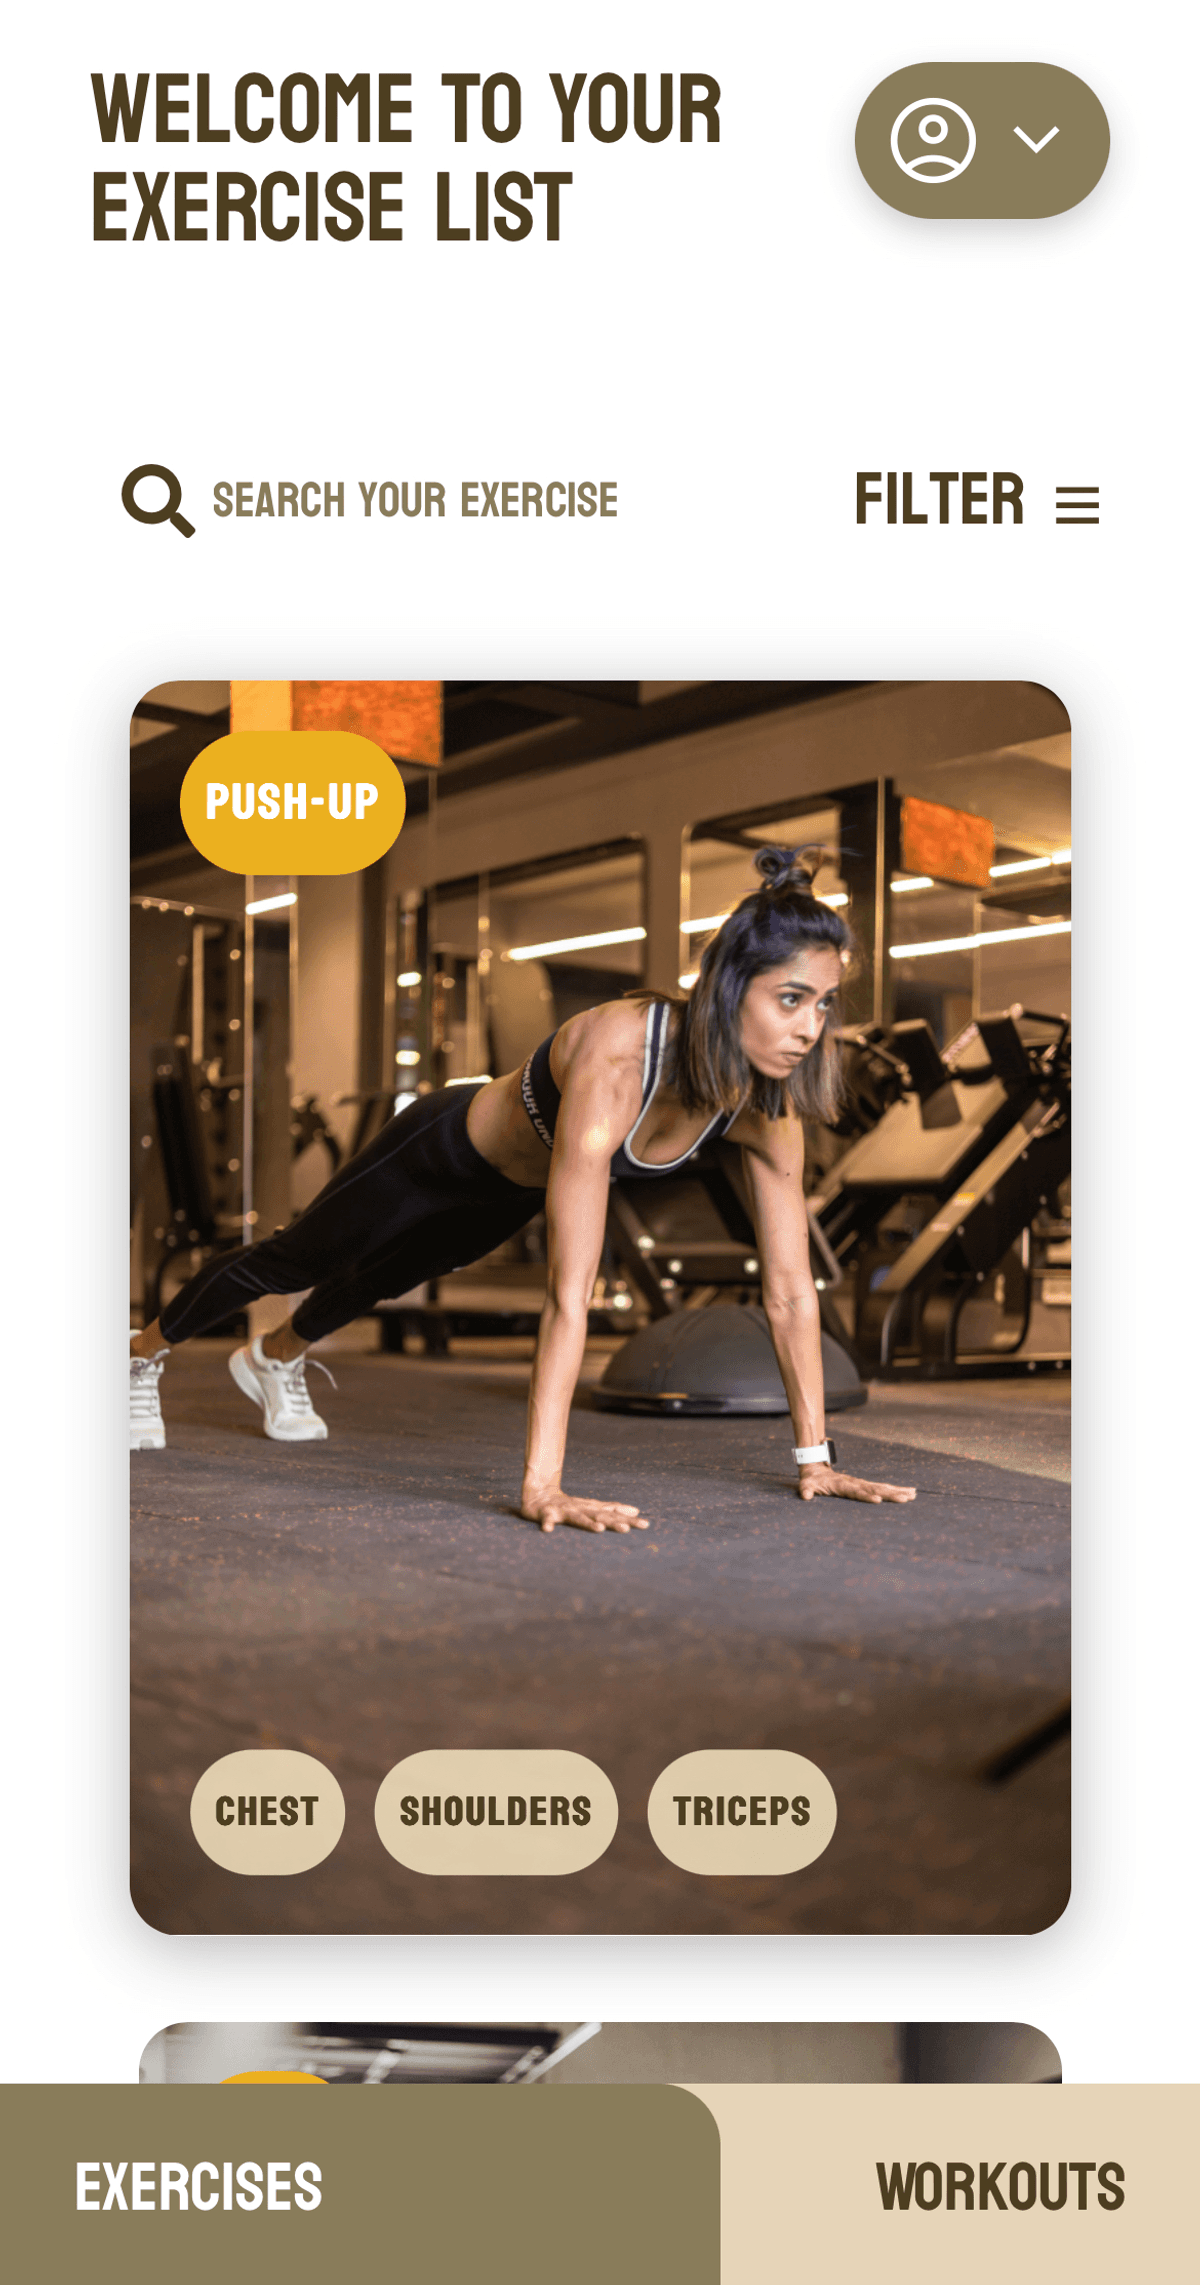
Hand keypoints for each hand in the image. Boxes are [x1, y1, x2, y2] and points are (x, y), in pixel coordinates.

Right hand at [521, 1484, 649, 1534]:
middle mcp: (581, 1508)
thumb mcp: (592, 1506)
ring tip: (599, 1529)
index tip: (645, 1525)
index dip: (629, 1519)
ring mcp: (564, 1511)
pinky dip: (547, 1523)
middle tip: (627, 1529)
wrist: (539, 1493)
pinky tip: (548, 1530)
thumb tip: (636, 1511)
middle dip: (613, 1522)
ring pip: (577, 1517)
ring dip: (587, 1523)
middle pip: (600, 1516)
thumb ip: (613, 1509)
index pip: (614, 1514)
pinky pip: (546, 1519)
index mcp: (591, 1509)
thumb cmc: (569, 1505)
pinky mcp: (546, 1513)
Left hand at [797, 1462, 915, 1504]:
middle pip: (875, 1489)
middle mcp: (855, 1483)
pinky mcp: (864, 1486)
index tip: (878, 1500)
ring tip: (913, 1495)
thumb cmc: (811, 1479)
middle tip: (906, 1498)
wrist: (816, 1466)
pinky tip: (908, 1493)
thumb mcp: (806, 1484)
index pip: (857, 1492)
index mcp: (843, 1485)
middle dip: (890, 1494)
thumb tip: (805, 1496)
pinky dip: (895, 1490)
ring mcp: (861, 1483)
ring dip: (897, 1491)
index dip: (867, 1496)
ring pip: (882, 1487)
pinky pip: (882, 1488)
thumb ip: (806, 1490)